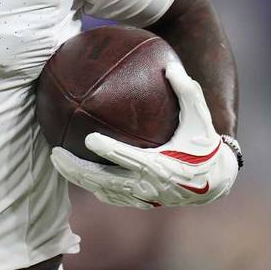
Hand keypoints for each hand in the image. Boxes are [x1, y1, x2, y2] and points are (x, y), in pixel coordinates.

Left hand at [49, 62, 237, 207]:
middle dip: (78, 169)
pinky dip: (90, 185)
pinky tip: (74, 171)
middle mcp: (150, 185)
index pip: (131, 158)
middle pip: (106, 180)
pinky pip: (110, 196)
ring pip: (103, 190)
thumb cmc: (204, 144)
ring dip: (77, 178)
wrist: (215, 181)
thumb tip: (170, 66)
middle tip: (55, 153)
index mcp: (163, 165)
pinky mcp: (140, 203)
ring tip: (55, 160)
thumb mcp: (201, 118)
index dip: (109, 150)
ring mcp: (143, 197)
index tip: (88, 138)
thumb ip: (187, 92)